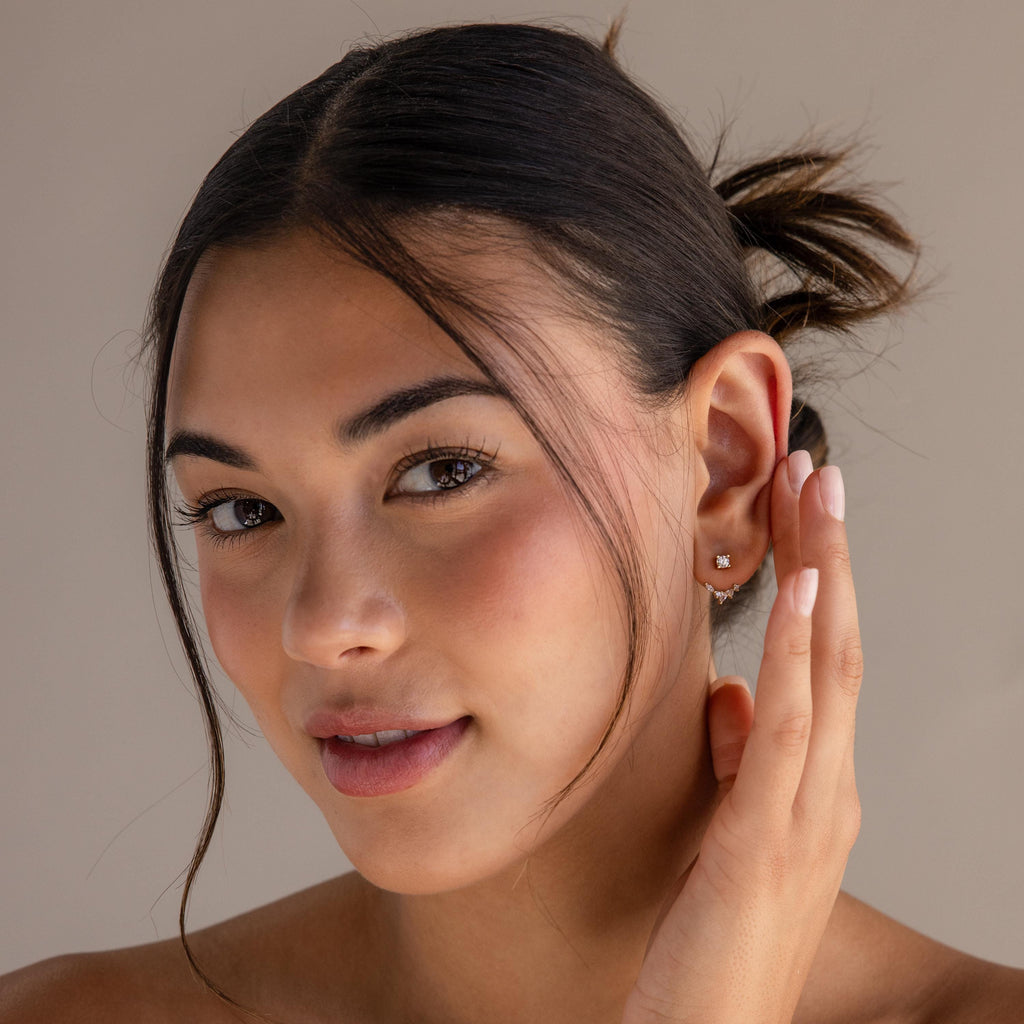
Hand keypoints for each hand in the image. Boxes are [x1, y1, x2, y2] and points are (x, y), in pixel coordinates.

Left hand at [623, 452, 861, 1023]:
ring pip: (828, 669)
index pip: (826, 660)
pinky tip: (804, 593)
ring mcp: (805, 817)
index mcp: (814, 788)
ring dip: (823, 573)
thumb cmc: (713, 939)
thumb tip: (737, 691)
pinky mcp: (764, 843)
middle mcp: (826, 793)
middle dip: (829, 551)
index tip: (800, 506)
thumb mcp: (730, 834)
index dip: (820, 577)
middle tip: (817, 468)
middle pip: (838, 645)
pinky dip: (802, 656)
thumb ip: (742, 762)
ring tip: (814, 492)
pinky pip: (790, 732)